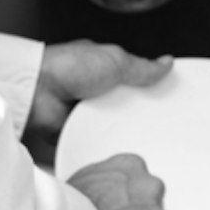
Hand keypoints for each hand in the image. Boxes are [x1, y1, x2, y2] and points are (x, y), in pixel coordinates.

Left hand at [23, 41, 172, 164]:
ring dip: (126, 132)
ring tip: (146, 141)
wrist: (37, 91)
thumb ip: (142, 67)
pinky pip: (101, 142)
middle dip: (142, 116)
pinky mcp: (80, 133)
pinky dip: (109, 144)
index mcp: (106, 70)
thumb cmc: (67, 67)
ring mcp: (89, 114)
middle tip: (162, 126)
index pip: (136, 82)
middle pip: (129, 107)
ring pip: (117, 127)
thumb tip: (166, 63)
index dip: (153, 91)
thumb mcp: (114, 61)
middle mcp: (98, 92)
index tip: (171, 101)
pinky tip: (121, 148)